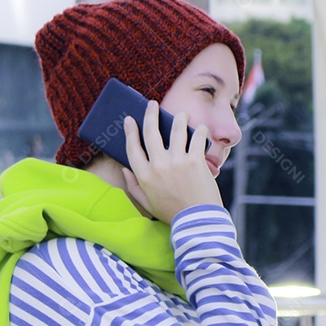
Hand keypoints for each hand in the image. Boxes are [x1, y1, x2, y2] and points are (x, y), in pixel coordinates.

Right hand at [122, 99, 222, 222]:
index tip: (130, 119)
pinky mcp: (195, 161)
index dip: (130, 131)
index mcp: (144, 176)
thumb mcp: (147, 203)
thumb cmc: (173, 213)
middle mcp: (158, 165)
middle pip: (150, 132)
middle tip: (152, 104)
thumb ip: (134, 186)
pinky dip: (199, 130)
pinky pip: (197, 138)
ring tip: (182, 114)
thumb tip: (124, 169)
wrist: (197, 221)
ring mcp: (177, 161)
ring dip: (179, 118)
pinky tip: (200, 128)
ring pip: (176, 129)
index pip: (132, 147)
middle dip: (150, 114)